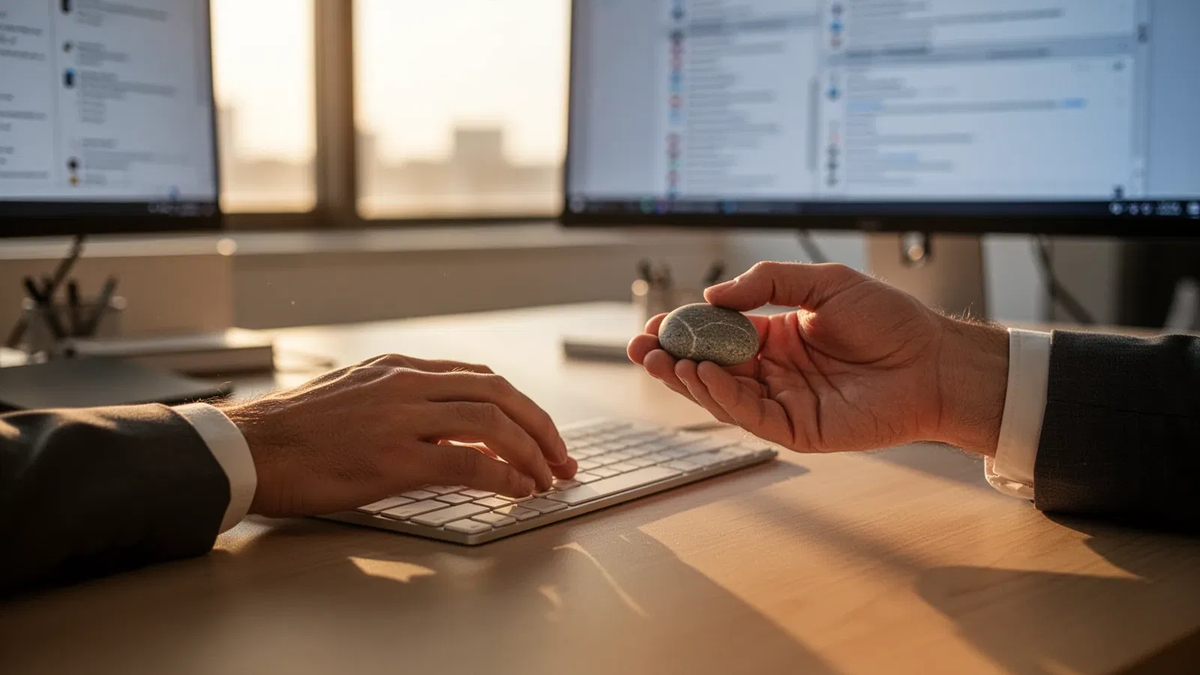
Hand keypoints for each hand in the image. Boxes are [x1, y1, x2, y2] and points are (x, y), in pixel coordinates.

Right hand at [219, 354, 576, 516]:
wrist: (248, 449)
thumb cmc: (294, 433)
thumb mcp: (354, 396)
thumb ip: (401, 403)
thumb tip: (446, 430)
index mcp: (398, 368)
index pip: (479, 378)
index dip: (519, 407)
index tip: (539, 434)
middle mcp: (405, 384)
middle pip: (498, 393)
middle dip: (540, 426)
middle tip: (560, 457)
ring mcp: (401, 418)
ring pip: (491, 423)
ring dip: (530, 452)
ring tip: (547, 478)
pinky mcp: (393, 458)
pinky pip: (467, 464)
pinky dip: (502, 477)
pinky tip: (517, 491)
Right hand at [628, 262, 1008, 454]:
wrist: (935, 361)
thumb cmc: (890, 322)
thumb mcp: (822, 283)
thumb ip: (768, 284)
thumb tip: (715, 295)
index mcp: (776, 338)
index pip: (716, 336)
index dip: (684, 331)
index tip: (655, 324)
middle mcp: (774, 372)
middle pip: (709, 369)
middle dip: (672, 359)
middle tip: (641, 348)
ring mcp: (784, 402)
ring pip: (722, 396)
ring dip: (689, 379)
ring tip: (666, 361)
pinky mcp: (798, 429)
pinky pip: (750, 416)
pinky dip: (723, 397)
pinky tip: (705, 375)